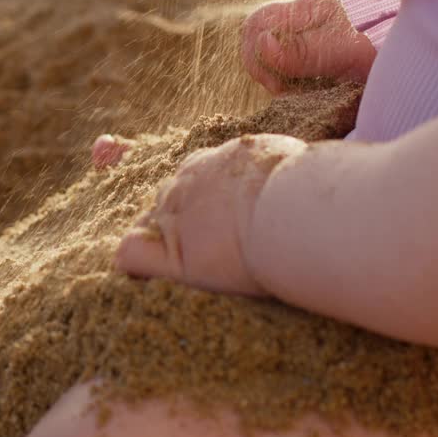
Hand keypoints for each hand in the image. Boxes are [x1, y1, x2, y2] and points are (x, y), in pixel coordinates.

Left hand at [115, 134, 305, 294]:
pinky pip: (131, 253)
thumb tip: (286, 177)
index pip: (197, 176)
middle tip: (220, 246)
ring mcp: (176, 215)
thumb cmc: (306, 187)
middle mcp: (189, 182)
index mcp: (219, 161)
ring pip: (151, 223)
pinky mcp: (172, 253)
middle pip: (170, 198)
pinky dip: (135, 265)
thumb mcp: (288, 158)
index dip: (206, 199)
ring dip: (168, 241)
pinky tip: (150, 278)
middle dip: (186, 219)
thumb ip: (274, 166)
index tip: (228, 218)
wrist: (296, 209)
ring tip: (200, 266)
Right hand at [241, 0, 375, 94]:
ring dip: (281, 79)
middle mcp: (307, 20)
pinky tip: (314, 93)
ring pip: (277, 57)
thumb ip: (303, 51)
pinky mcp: (327, 55)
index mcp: (307, 9)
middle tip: (286, 93)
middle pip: (262, 42)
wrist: (429, 42)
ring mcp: (316, 36)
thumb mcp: (346, 50)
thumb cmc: (388, 41)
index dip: (255, 54)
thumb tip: (263, 45)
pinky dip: (297, 82)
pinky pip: (297, 67)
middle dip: (266, 70)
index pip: (257, 23)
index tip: (275, 83)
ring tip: (302, 95)